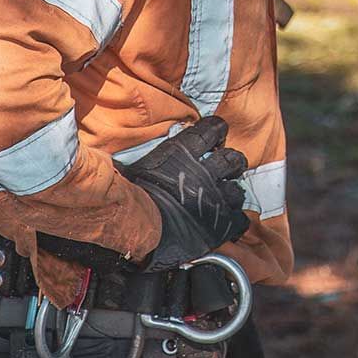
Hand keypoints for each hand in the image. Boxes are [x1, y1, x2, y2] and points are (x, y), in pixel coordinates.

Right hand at [116, 116, 249, 270]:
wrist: (135, 228)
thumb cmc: (126, 197)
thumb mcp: (129, 167)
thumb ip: (137, 160)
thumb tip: (119, 158)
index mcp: (182, 152)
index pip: (212, 129)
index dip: (217, 130)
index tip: (216, 135)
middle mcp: (204, 172)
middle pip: (233, 159)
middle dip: (232, 163)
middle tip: (227, 169)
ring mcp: (214, 198)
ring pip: (237, 190)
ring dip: (233, 193)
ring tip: (227, 197)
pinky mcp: (218, 225)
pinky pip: (238, 220)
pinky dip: (235, 221)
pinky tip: (230, 223)